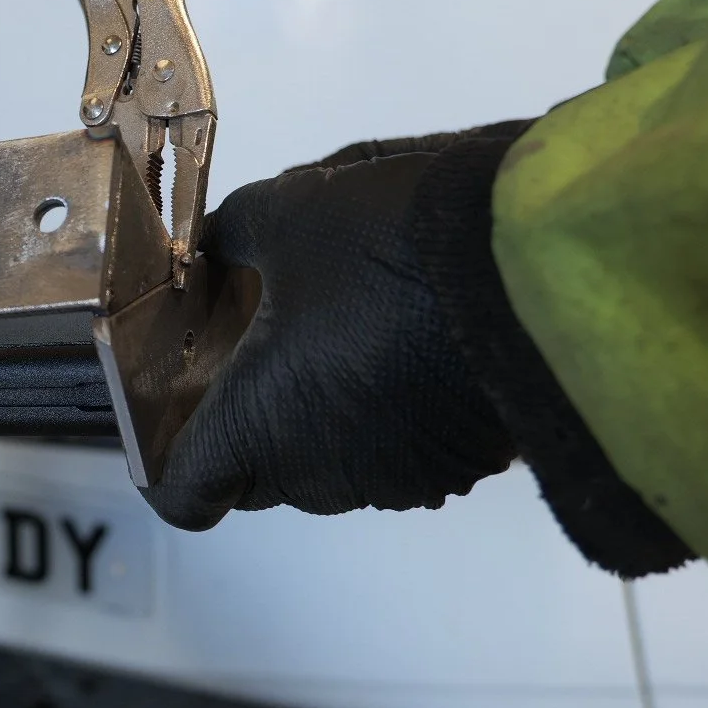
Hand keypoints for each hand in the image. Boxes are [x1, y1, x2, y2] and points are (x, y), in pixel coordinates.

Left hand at [143, 134, 519, 529]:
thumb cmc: (394, 248)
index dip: (162, 458)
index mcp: (261, 430)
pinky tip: (392, 337)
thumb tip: (221, 249)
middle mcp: (322, 473)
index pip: (182, 493)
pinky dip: (377, 405)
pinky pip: (391, 445)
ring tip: (328, 326)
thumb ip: (233, 238)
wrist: (546, 268)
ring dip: (315, 407)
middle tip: (246, 339)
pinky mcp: (459, 462)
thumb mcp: (290, 213)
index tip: (166, 406)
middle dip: (241, 413)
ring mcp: (397, 477)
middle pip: (252, 471)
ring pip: (325, 458)